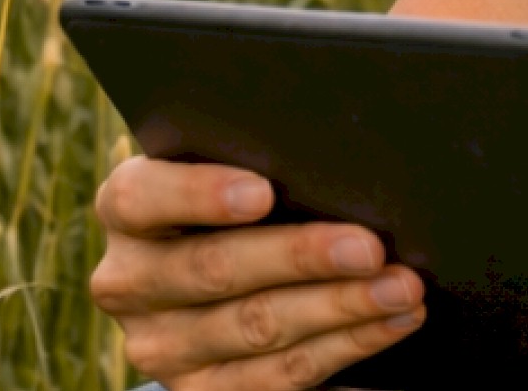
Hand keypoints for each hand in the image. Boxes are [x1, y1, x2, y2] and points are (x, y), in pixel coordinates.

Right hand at [90, 157, 426, 389]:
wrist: (210, 286)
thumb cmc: (235, 204)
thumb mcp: (223, 173)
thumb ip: (253, 161)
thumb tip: (332, 160)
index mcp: (126, 210)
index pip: (144, 197)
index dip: (200, 194)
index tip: (262, 192)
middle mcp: (129, 282)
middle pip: (214, 269)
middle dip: (301, 257)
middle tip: (369, 247)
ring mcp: (162, 345)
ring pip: (257, 327)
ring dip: (341, 307)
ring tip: (401, 288)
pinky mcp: (202, 390)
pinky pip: (282, 374)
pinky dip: (347, 344)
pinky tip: (389, 322)